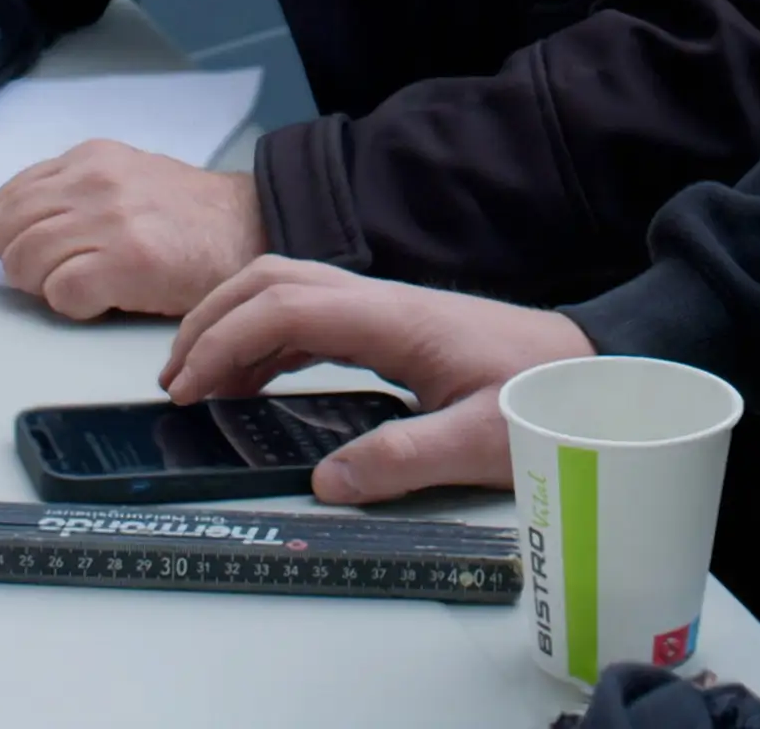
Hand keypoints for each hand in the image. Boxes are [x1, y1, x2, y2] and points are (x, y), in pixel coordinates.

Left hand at [0, 141, 267, 319]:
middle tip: (57, 275)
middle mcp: (93, 181)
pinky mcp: (125, 263)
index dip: (14, 234)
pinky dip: (73, 307)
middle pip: (4, 233)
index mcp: (90, 157)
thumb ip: (74, 190)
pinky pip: (59, 294)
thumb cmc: (188, 215)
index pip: (6, 199)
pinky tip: (103, 300)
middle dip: (21, 263)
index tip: (42, 249)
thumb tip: (21, 227)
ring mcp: (109, 221)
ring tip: (83, 286)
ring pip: (23, 264)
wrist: (249, 228)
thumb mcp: (126, 176)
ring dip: (44, 287)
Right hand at [160, 256, 592, 500]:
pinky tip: (253, 382)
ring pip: (289, 290)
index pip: (289, 307)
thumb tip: (328, 481)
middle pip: (275, 279)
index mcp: (395, 319)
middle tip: (174, 378)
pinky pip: (312, 318)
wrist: (585, 369)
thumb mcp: (479, 442)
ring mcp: (385, 310)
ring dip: (235, 324)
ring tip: (197, 382)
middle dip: (214, 317)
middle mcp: (382, 302)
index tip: (190, 387)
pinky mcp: (391, 327)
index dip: (228, 339)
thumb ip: (404, 459)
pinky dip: (267, 341)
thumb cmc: (541, 398)